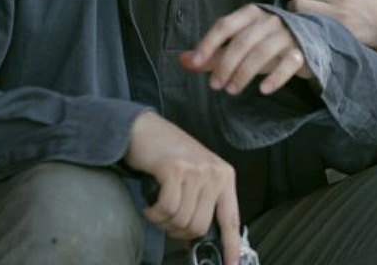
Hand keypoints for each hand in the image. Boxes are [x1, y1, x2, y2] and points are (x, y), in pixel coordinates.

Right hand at [124, 111, 240, 260]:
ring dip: (164, 222)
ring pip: (182, 220)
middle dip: (179, 232)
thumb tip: (196, 239)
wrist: (145, 129)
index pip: (231, 219)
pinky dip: (154, 213)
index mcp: (224, 177)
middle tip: (167, 220)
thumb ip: (202, 204)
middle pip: (200, 226)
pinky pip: (167, 209)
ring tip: (157, 208)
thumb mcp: (195, 177)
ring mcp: (196, 171)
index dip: (231, 246)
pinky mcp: (175, 170)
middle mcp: (214, 173)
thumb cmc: (169, 155)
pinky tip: (150, 204)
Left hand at [181, 4, 311, 95]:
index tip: (196, 63)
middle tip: (216, 85)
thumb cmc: (268, 43)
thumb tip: (182, 61)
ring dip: (243, 73)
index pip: (225, 25)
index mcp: (251, 13)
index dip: (208, 43)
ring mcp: (288, 34)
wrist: (311, 41)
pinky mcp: (302, 50)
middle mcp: (270, 20)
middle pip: (241, 42)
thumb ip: (213, 53)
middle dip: (225, 65)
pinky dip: (275, 78)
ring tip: (232, 90)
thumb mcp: (239, 45)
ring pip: (262, 53)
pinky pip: (288, 63)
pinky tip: (263, 90)